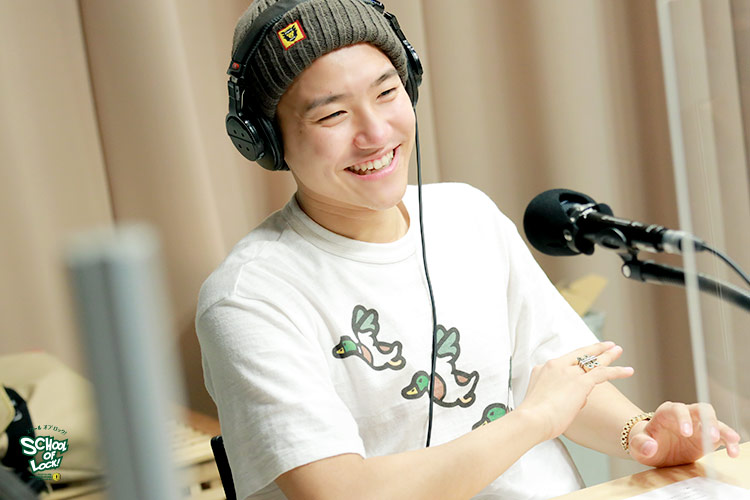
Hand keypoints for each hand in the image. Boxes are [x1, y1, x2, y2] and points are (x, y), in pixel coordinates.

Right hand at [518, 341, 633, 441]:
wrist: (532, 419)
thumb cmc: (532, 417)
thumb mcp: (538, 399)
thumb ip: (552, 395)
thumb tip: (569, 401)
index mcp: (543, 369)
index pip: (562, 362)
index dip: (575, 359)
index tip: (584, 356)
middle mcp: (556, 366)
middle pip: (579, 354)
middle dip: (594, 349)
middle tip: (606, 345)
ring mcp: (568, 372)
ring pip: (593, 361)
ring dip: (607, 355)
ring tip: (618, 350)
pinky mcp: (581, 382)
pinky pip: (603, 372)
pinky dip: (618, 371)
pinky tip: (629, 371)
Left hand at [628, 401, 740, 466]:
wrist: (655, 449)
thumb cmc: (645, 443)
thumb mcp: (637, 445)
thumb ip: (641, 444)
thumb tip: (650, 446)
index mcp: (666, 412)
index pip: (677, 409)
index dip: (683, 418)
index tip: (686, 433)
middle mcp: (685, 415)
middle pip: (700, 409)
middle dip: (708, 420)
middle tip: (712, 437)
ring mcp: (698, 425)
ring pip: (715, 421)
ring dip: (724, 430)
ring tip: (732, 442)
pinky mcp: (708, 436)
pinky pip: (722, 436)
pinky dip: (729, 442)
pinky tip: (733, 452)